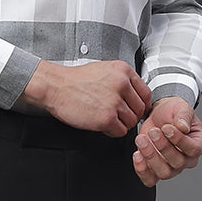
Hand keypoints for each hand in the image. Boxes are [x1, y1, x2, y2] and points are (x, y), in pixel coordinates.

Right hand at [19, 59, 151, 135]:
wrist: (55, 86)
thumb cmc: (76, 80)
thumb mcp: (105, 70)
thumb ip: (123, 81)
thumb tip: (137, 96)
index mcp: (123, 71)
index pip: (146, 93)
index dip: (141, 104)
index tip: (134, 109)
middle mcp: (122, 84)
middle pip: (140, 109)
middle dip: (130, 115)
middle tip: (117, 115)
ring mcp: (114, 102)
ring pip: (131, 122)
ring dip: (120, 124)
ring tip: (106, 118)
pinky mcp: (106, 118)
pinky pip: (120, 131)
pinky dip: (112, 131)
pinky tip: (101, 124)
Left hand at [132, 98, 201, 186]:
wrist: (158, 115)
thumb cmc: (173, 113)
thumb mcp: (181, 107)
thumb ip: (184, 116)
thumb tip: (183, 127)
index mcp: (199, 144)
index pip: (193, 149)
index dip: (179, 140)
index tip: (166, 128)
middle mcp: (187, 159)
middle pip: (178, 162)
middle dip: (163, 147)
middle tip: (153, 132)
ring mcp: (172, 167)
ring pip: (164, 172)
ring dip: (151, 157)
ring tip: (141, 139)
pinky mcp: (155, 170)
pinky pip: (150, 179)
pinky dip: (142, 170)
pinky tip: (137, 154)